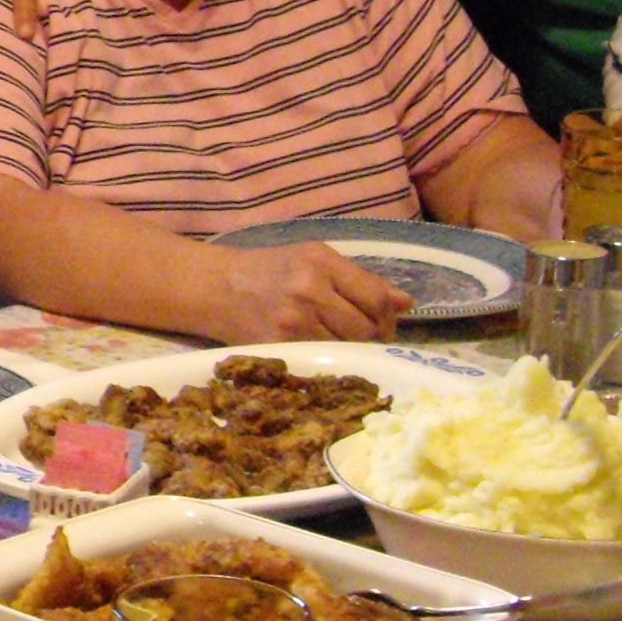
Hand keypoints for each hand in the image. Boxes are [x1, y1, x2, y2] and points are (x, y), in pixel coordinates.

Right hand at [197, 243, 410, 341]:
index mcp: (321, 261)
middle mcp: (309, 288)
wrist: (215, 287)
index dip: (388, 318)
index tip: (386, 326)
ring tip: (341, 345)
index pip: (375, 297)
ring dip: (351, 351)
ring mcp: (294, 319)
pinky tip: (322, 353)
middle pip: (365, 327)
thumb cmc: (268, 271)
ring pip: (347, 348)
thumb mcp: (312, 260)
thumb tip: (406, 303)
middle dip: (373, 338)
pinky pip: (322, 360)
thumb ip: (359, 280)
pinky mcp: (281, 345)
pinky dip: (329, 360)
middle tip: (366, 340)